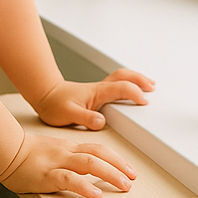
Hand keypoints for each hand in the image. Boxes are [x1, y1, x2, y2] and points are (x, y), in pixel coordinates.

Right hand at [0, 132, 136, 197]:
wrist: (5, 150)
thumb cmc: (27, 154)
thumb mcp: (54, 151)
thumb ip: (70, 157)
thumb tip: (89, 168)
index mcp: (69, 147)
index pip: (98, 149)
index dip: (117, 158)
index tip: (130, 170)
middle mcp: (66, 152)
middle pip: (98, 154)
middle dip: (119, 166)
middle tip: (133, 179)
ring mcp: (57, 163)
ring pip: (88, 164)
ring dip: (109, 174)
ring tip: (123, 185)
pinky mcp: (46, 176)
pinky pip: (68, 179)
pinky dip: (84, 186)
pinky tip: (95, 194)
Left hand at [33, 70, 155, 130]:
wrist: (45, 95)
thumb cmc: (54, 105)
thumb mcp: (67, 114)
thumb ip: (85, 118)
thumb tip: (101, 121)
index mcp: (96, 92)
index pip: (121, 88)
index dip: (134, 93)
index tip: (144, 102)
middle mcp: (99, 88)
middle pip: (123, 76)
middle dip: (140, 79)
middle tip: (153, 86)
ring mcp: (99, 89)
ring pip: (121, 78)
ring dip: (136, 79)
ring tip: (149, 85)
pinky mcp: (97, 92)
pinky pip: (116, 84)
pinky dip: (128, 83)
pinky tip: (130, 91)